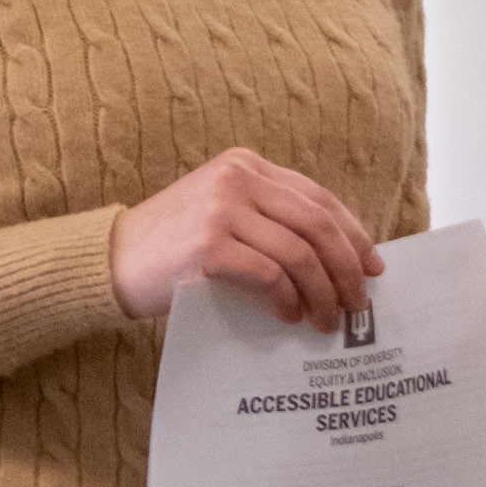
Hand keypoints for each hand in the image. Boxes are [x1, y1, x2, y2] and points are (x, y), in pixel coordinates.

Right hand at [110, 147, 381, 327]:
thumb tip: (335, 260)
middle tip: (359, 303)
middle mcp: (237, 178)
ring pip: (299, 252)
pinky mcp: (208, 245)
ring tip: (327, 320)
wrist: (112, 260)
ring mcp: (222, 209)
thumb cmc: (173, 246)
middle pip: (317, 224)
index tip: (373, 266)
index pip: (318, 197)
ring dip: (322, 292)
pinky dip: (287, 299)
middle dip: (346, 267)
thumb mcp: (223, 215)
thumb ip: (269, 221)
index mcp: (246, 165)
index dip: (353, 233)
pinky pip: (269, 274)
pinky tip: (289, 316)